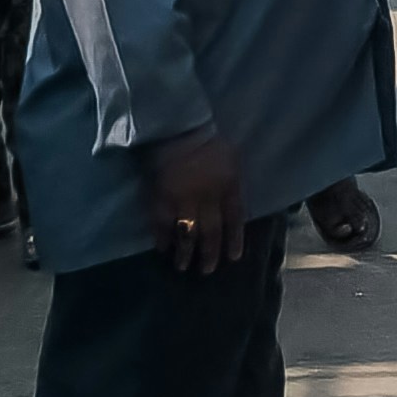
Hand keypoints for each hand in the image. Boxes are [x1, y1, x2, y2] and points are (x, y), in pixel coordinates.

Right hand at [145, 127, 245, 273]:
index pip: (234, 220)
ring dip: (186, 253)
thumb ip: (232, 181)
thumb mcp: (231, 157)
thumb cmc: (208, 138)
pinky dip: (162, 238)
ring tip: (182, 267)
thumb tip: (233, 199)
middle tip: (206, 271)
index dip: (234, 240)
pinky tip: (161, 248)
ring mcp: (185, 200)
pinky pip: (162, 224)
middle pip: (211, 233)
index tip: (233, 258)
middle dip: (210, 254)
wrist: (178, 126)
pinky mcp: (162, 198)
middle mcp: (209, 198)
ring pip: (188, 234)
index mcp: (229, 186)